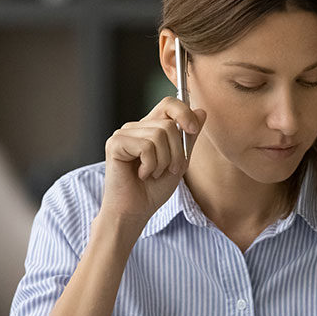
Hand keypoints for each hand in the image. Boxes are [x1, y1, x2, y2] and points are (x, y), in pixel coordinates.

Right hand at [100, 97, 205, 225]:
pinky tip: (142, 175)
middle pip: (169, 123)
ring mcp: (124, 134)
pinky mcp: (115, 143)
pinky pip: (146, 146)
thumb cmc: (154, 190)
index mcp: (150, 128)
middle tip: (167, 170)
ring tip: (153, 174)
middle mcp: (136, 127)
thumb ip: (189, 137)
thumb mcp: (180, 161)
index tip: (193, 130)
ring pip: (159, 134)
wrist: (135, 211)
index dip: (184, 112)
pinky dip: (150, 165)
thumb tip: (201, 111)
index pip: (169, 104)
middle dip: (177, 152)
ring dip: (163, 161)